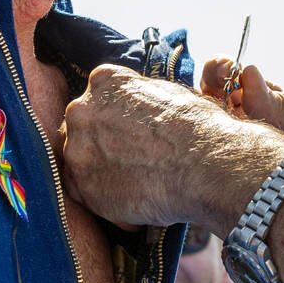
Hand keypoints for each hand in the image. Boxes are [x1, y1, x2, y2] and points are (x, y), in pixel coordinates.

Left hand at [60, 65, 283, 228]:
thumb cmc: (198, 129)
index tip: (129, 132)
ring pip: (79, 160)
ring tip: (134, 183)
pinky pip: (82, 193)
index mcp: (104, 81)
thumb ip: (140, 96)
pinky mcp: (81, 186)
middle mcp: (82, 110)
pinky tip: (132, 201)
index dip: (114, 118)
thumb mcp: (169, 92)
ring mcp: (78, 149)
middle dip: (101, 143)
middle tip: (130, 160)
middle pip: (81, 128)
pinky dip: (102, 199)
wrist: (205, 167)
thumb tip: (139, 107)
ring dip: (99, 171)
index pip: (98, 98)